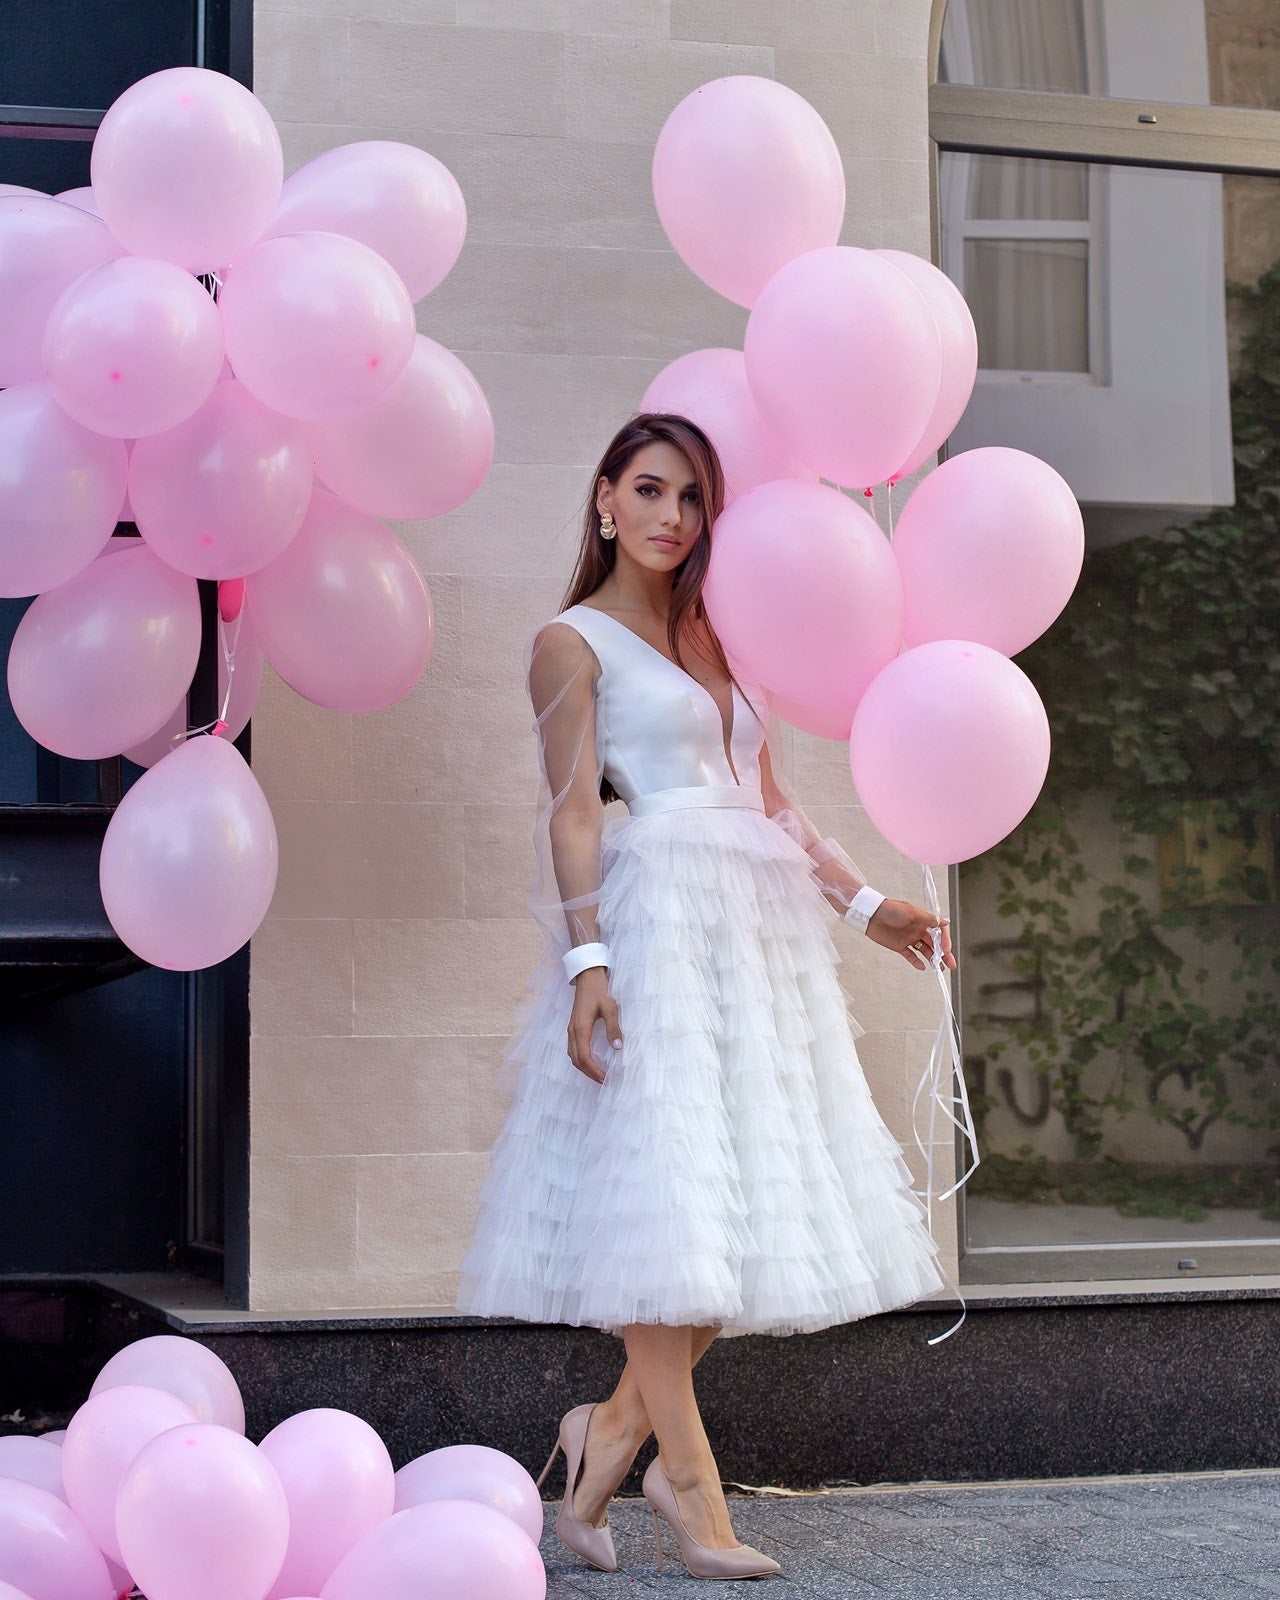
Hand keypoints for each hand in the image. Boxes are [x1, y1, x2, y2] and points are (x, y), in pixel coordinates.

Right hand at [566, 967, 622, 1083]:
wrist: (587, 977)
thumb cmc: (599, 991)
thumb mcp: (610, 1008)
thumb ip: (613, 1028)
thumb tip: (617, 1048)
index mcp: (580, 1028)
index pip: (584, 1056)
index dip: (594, 1070)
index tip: (606, 1078)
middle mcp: (573, 1031)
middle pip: (576, 1060)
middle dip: (589, 1073)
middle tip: (604, 1081)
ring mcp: (571, 1029)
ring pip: (573, 1055)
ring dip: (584, 1067)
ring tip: (599, 1074)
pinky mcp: (573, 1027)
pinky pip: (573, 1049)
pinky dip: (581, 1059)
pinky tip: (592, 1061)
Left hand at [865, 899, 955, 971]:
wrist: (870, 914)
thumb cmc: (891, 909)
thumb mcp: (911, 912)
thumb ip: (928, 919)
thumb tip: (945, 921)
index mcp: (923, 920)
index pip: (939, 931)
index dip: (945, 941)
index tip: (946, 950)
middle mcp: (918, 930)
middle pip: (935, 944)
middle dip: (944, 954)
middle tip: (951, 965)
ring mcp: (909, 938)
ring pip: (925, 951)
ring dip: (932, 959)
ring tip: (940, 968)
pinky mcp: (899, 946)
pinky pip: (910, 956)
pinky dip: (916, 962)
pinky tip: (923, 967)